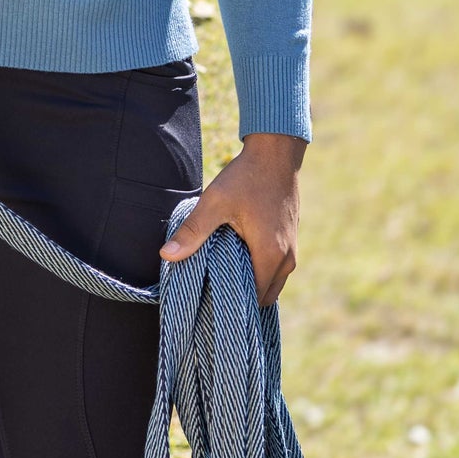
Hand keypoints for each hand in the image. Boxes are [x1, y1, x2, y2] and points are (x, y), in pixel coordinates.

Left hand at [159, 133, 305, 307]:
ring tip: (223, 277)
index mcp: (271, 255)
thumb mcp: (215, 203)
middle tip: (214, 291)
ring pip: (272, 283)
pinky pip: (276, 270)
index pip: (254, 298)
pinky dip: (260, 271)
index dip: (233, 304)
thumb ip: (193, 232)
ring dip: (252, 284)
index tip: (211, 301)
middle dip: (242, 298)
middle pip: (265, 296)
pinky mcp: (291, 240)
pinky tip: (237, 260)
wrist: (276, 154)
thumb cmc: (246, 177)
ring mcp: (292, 250)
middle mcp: (287, 259)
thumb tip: (166, 256)